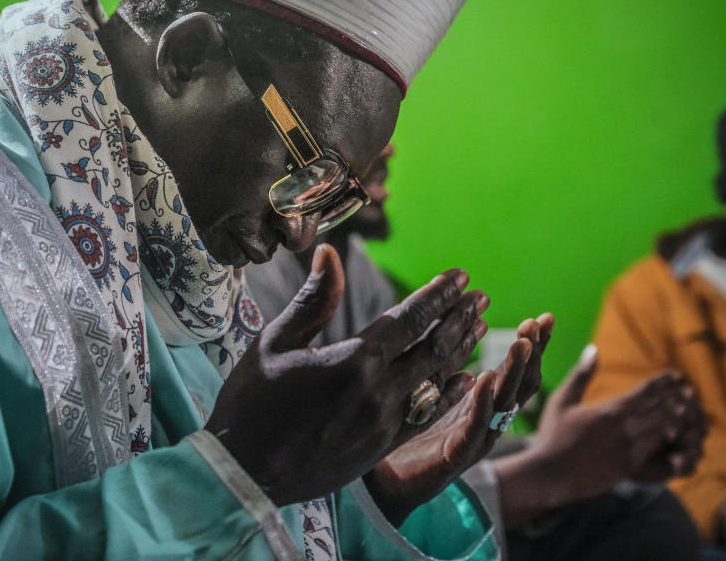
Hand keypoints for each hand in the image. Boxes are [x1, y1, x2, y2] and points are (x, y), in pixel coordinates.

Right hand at [205, 244, 488, 506]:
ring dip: (460, 352)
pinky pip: (428, 416)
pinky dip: (450, 395)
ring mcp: (384, 423)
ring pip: (436, 380)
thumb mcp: (275, 342)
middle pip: (433, 348)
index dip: (438, 295)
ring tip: (479, 328)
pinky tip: (465, 381)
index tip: (460, 276)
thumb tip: (330, 253)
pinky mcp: (383, 447)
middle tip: (480, 298)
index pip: (410, 318)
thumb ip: (313, 299)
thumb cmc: (251, 403)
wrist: (244, 473)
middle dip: (459, 318)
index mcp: (353, 360)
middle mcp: (378, 391)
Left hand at [363, 313, 553, 525]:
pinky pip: (474, 427)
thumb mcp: (437, 390)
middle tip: (538, 324)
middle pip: (519, 385)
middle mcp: (487, 421)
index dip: (533, 347)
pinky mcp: (456, 456)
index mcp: (484, 405)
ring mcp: (475, 439)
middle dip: (531, 354)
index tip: (544, 317)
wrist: (390, 481)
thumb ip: (451, 364)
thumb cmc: (414, 432)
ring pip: (503, 404)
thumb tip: (456, 321)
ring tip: (522, 343)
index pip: (516, 372)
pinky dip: (481, 402)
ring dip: (514, 371)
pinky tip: (483, 378)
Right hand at [492, 347, 705, 526]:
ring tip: (687, 411)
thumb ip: (581, 375)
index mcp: (610, 411)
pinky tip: (673, 437)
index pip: (646, 392)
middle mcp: (625, 430)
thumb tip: (593, 348)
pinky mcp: (629, 468)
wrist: (550, 475)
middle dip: (676, 399)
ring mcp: (629, 450)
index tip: (676, 375)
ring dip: (676, 419)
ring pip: (661, 431)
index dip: (663, 383)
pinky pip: (655, 452)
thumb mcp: (562, 400)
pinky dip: (667, 441)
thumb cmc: (552, 436)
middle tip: (689, 391)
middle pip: (660, 411)